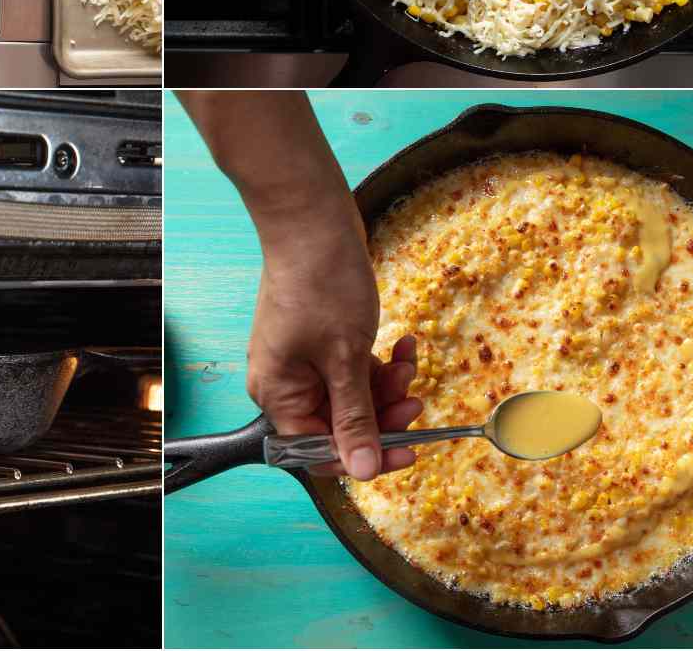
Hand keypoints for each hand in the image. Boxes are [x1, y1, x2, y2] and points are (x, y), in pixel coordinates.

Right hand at [247, 201, 422, 480]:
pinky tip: (401, 345)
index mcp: (278, 394)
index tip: (405, 453)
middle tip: (414, 402)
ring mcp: (302, 359)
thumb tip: (362, 471)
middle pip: (338, 424)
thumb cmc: (320, 285)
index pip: (318, 450)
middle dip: (381, 414)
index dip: (363, 456)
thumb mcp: (345, 359)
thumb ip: (355, 419)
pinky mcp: (319, 338)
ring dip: (385, 385)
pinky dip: (378, 362)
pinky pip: (352, 367)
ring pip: (351, 395)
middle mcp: (285, 382)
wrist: (312, 221)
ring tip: (407, 362)